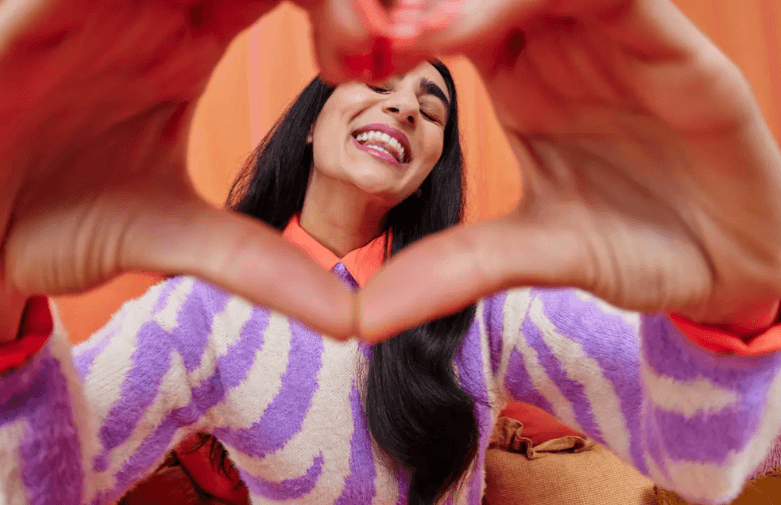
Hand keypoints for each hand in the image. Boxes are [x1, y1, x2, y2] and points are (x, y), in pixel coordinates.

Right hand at [0, 0, 361, 353]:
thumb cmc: (80, 228)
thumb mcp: (184, 243)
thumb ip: (263, 265)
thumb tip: (352, 316)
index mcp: (186, 38)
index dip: (340, 6)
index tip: (388, 54)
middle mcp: (141, 11)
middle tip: (375, 37)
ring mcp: (80, 15)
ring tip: (326, 37)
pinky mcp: (17, 39)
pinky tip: (176, 16)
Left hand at [357, 0, 780, 340]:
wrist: (731, 270)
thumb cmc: (634, 246)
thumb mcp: (535, 255)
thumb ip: (458, 268)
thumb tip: (363, 316)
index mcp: (521, 81)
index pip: (448, 19)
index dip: (401, 27)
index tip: (346, 57)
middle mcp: (564, 49)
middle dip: (434, 1)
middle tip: (379, 28)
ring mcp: (621, 43)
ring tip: (423, 28)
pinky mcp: (681, 54)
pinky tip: (516, 18)